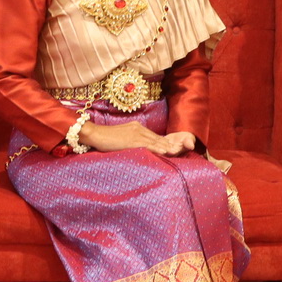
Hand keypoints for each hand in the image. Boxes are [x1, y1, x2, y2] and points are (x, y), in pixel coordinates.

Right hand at [79, 122, 198, 157]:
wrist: (95, 134)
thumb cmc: (105, 139)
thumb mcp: (121, 140)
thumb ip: (132, 143)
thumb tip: (140, 151)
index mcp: (137, 129)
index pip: (156, 137)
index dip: (168, 143)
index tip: (179, 148)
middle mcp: (140, 129)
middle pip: (160, 138)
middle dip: (173, 144)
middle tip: (187, 148)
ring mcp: (137, 133)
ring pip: (157, 141)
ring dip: (170, 147)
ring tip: (181, 152)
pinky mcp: (133, 140)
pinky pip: (149, 145)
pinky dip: (159, 149)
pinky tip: (167, 152)